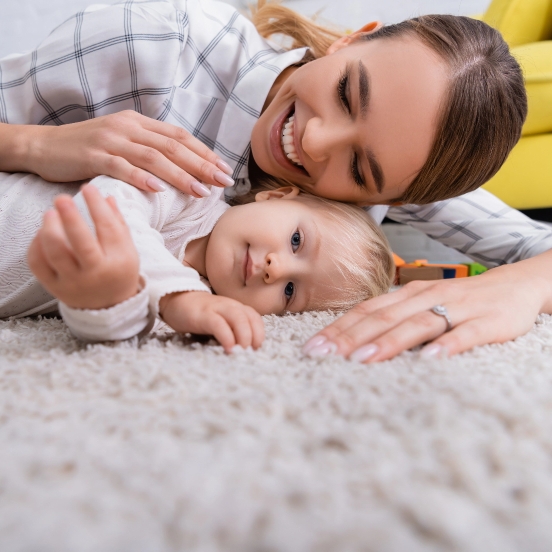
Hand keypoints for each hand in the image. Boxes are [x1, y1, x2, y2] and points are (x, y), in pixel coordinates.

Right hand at [23, 111, 234, 196]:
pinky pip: (121, 167)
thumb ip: (148, 148)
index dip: (204, 152)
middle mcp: (128, 128)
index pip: (179, 136)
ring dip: (179, 175)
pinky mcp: (93, 156)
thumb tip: (182, 166)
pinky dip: (141, 178)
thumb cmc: (88, 148)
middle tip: (223, 182)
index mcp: (139, 123)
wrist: (45, 145)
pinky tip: (159, 190)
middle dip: (201, 165)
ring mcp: (111, 140)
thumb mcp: (123, 142)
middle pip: (172, 146)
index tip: (224, 169)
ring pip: (152, 157)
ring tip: (200, 192)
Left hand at [28, 184, 140, 309]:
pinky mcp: (55, 288)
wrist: (109, 307)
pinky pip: (39, 264)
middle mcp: (96, 273)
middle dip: (70, 216)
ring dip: (49, 228)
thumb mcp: (127, 249)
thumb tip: (105, 196)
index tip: (89, 188)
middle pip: (80, 242)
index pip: (107, 228)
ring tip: (50, 213)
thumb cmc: (118, 271)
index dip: (97, 205)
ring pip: (55, 252)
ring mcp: (74, 282)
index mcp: (117, 261)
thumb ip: (117, 222)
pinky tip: (43, 233)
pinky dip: (37, 245)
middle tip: (62, 198)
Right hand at [159, 291, 264, 351]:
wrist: (177, 299)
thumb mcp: (221, 320)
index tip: (256, 349)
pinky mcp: (203, 315)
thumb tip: (244, 351)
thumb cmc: (201, 315)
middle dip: (254, 337)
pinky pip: (219, 324)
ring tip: (242, 352)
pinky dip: (226, 337)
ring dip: (244, 337)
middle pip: (250, 318)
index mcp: (236, 308)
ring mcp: (217, 309)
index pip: (255, 318)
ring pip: (238, 319)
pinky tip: (228, 348)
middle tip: (250, 353)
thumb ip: (233, 330)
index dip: (259, 333)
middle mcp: (230, 306)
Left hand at [302, 256, 551, 361]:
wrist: (514, 285)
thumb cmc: (458, 300)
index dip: (338, 328)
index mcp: (406, 294)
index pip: (365, 310)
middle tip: (324, 356)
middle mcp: (425, 297)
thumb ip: (393, 318)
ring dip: (388, 343)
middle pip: (382, 318)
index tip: (313, 347)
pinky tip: (430, 359)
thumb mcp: (421, 303)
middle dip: (350, 337)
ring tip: (362, 360)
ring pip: (416, 325)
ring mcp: (455, 308)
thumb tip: (353, 340)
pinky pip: (464, 334)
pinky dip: (446, 346)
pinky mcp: (486, 322)